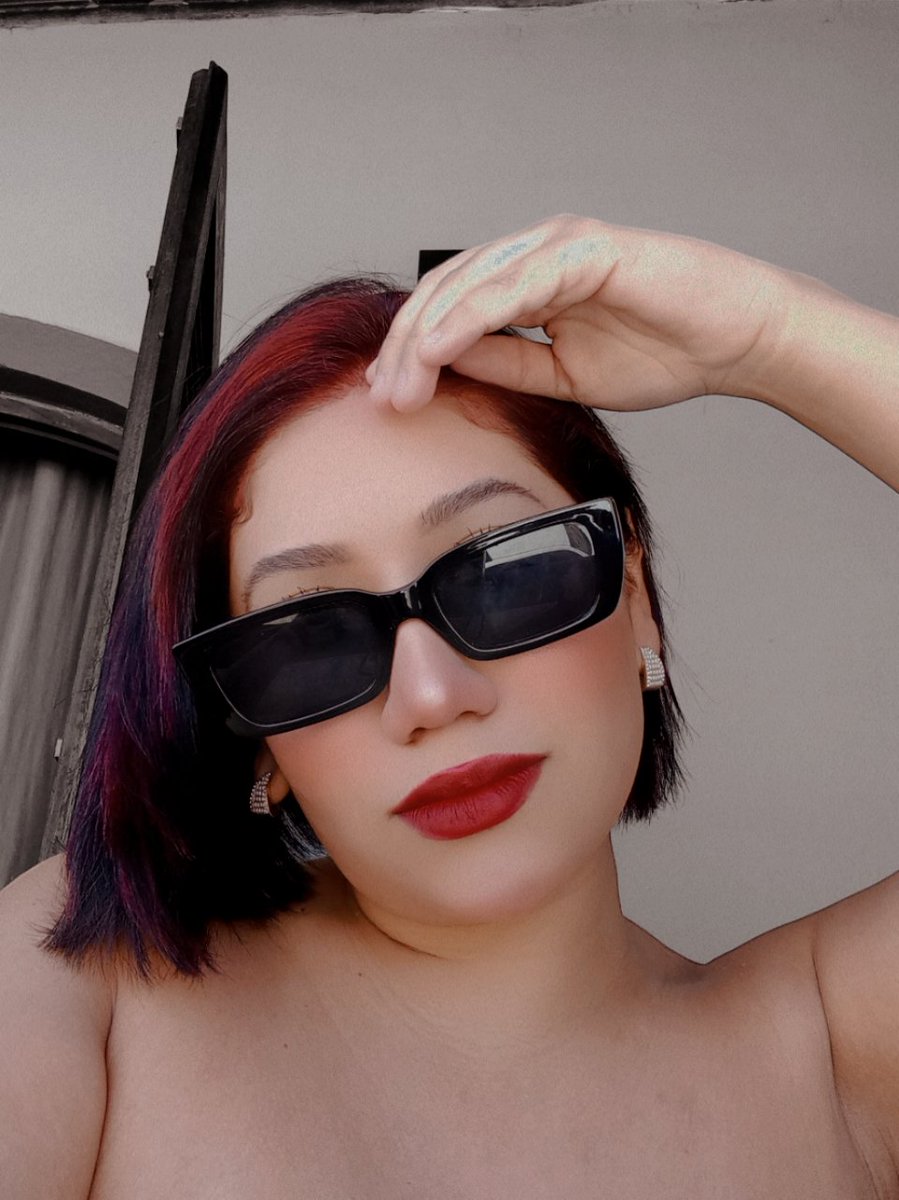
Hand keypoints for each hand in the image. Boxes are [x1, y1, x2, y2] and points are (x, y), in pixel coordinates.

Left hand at [366, 213, 790, 413]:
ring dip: (427, 337)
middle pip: (447, 292)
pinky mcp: (584, 250)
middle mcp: (534, 253)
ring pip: (468, 284)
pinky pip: (512, 285)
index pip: (451, 308)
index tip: (388, 397)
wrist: (734, 342)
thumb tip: (444, 366)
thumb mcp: (562, 377)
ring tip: (401, 384)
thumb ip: (507, 365)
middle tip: (385, 399)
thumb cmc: (662, 353)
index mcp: (527, 280)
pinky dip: (470, 317)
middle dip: (408, 348)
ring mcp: (557, 245)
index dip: (413, 350)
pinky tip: (439, 350)